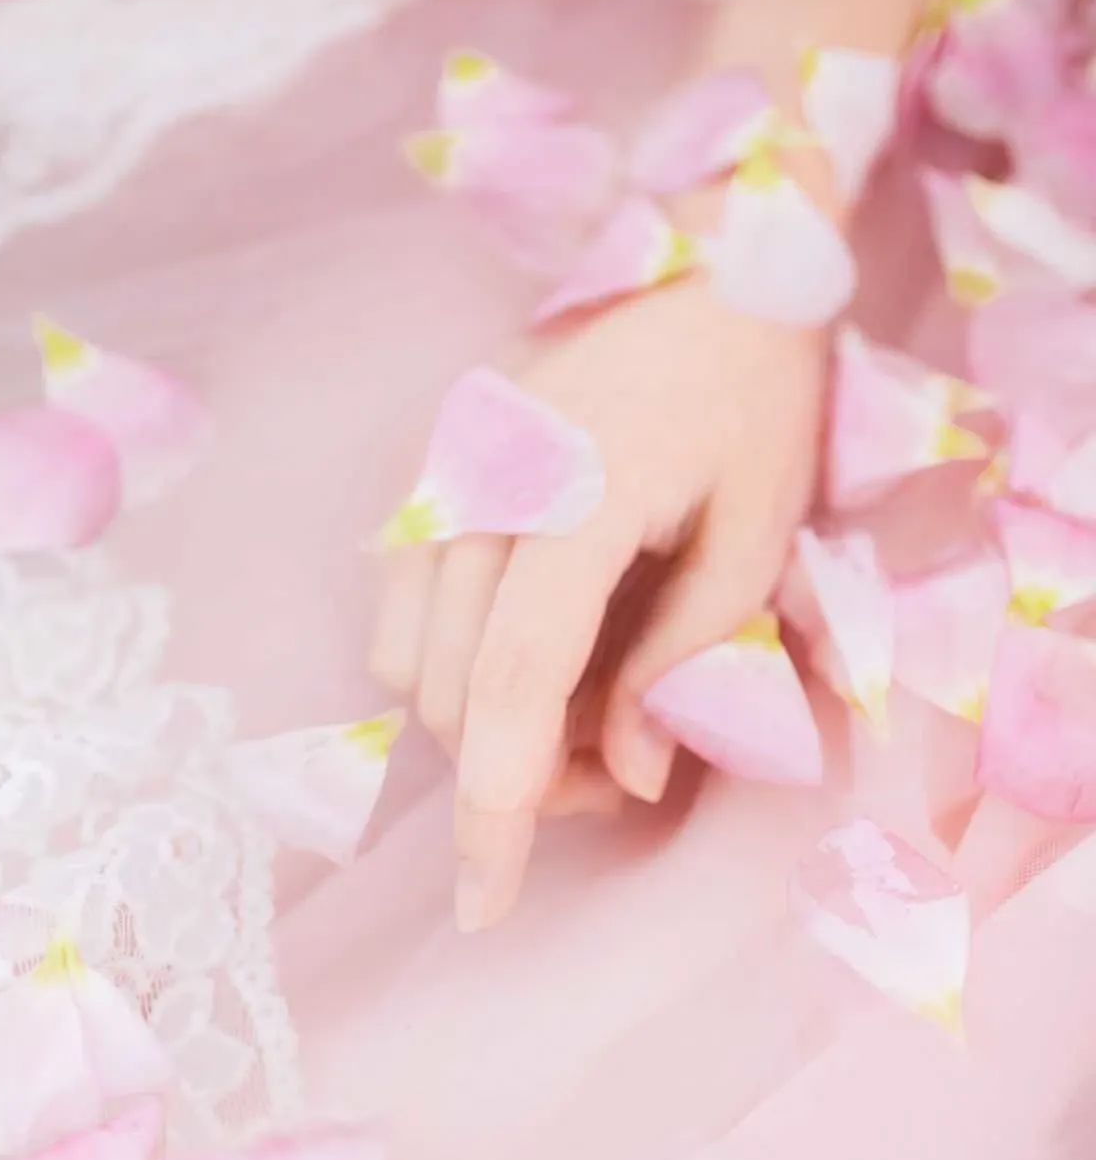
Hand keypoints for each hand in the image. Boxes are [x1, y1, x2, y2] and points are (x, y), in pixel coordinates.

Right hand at [369, 270, 827, 931]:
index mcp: (576, 490)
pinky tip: (528, 654)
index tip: (484, 905)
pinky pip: (400, 605)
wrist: (706, 254)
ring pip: (409, 659)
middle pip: (452, 689)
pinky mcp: (430, 472)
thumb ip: (685, 658)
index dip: (497, 804)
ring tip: (582, 717)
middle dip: (520, 773)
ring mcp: (440, 473)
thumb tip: (622, 771)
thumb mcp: (759, 529)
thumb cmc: (755, 389)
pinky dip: (451, 663)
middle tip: (626, 773)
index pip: (511, 678)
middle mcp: (480, 483)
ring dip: (481, 723)